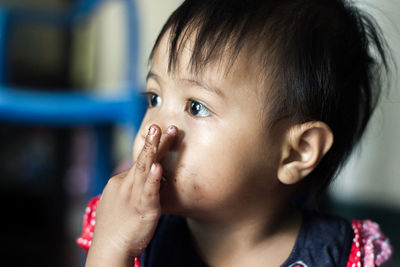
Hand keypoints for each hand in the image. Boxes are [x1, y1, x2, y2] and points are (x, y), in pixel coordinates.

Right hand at [85, 124, 177, 266]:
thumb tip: (139, 181)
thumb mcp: (116, 203)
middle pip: (141, 159)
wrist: (109, 249)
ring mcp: (134, 195)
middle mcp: (125, 185)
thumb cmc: (115, 230)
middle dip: (151, 141)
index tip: (159, 134)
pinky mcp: (144, 208)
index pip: (137, 163)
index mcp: (119, 183)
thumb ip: (129, 190)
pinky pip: (149, 190)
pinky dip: (153, 178)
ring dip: (152, 149)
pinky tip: (157, 166)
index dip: (150, 149)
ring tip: (159, 132)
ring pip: (145, 168)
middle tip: (157, 125)